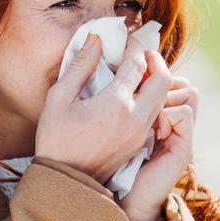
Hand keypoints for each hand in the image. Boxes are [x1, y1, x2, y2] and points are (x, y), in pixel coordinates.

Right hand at [35, 32, 171, 185]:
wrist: (66, 182)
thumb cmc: (56, 139)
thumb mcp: (59, 99)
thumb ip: (79, 66)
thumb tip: (95, 40)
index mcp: (115, 103)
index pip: (138, 64)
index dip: (135, 46)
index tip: (127, 39)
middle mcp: (135, 117)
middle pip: (163, 80)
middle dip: (155, 60)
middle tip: (142, 52)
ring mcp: (140, 132)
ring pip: (162, 97)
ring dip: (156, 80)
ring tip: (139, 71)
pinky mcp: (140, 143)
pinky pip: (155, 113)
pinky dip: (152, 98)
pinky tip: (135, 93)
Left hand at [119, 74, 198, 220]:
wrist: (118, 201)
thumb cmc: (106, 164)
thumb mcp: (110, 124)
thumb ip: (122, 101)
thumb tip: (115, 70)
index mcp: (156, 113)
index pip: (167, 78)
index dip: (154, 68)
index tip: (133, 69)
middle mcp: (171, 121)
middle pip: (181, 81)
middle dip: (161, 76)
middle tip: (139, 83)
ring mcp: (180, 134)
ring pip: (188, 91)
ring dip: (166, 92)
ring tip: (144, 107)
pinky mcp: (183, 147)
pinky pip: (184, 112)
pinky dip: (168, 111)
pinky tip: (151, 125)